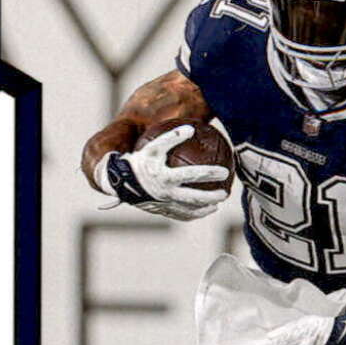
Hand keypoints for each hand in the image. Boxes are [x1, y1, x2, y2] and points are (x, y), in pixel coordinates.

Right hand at [96, 125, 229, 219]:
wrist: (120, 182)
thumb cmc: (139, 161)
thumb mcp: (153, 147)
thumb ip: (171, 138)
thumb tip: (191, 128)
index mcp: (166, 177)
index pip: (193, 175)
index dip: (210, 173)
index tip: (225, 171)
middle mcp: (166, 193)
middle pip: (195, 198)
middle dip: (212, 197)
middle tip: (225, 193)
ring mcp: (164, 205)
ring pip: (189, 210)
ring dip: (204, 209)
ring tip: (215, 206)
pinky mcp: (161, 211)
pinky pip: (179, 216)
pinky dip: (191, 215)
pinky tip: (199, 212)